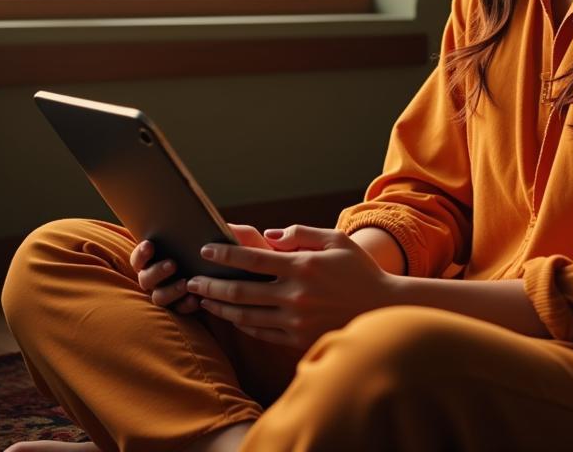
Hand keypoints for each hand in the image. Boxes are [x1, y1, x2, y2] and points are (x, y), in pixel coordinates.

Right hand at [130, 223, 271, 314]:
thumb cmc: (247, 253)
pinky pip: (177, 311)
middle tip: (173, 264)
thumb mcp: (244, 239)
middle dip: (155, 271)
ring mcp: (173, 292)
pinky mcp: (185, 308)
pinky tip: (196, 301)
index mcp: (170, 252)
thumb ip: (233, 231)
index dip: (141, 252)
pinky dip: (184, 305)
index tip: (151, 245)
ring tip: (186, 283)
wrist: (261, 279)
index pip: (143, 254)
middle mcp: (166, 274)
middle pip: (145, 277)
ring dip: (169, 290)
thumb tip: (217, 224)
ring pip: (158, 297)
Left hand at [187, 225, 396, 349]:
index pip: (253, 259)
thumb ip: (302, 233)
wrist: (382, 308)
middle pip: (241, 292)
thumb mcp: (336, 239)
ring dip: (220, 308)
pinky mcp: (297, 339)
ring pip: (246, 315)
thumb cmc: (358, 269)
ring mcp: (296, 320)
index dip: (225, 255)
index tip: (205, 250)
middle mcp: (296, 295)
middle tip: (191, 280)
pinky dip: (242, 323)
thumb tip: (269, 235)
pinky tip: (231, 316)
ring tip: (203, 299)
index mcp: (303, 266)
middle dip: (211, 285)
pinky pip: (261, 332)